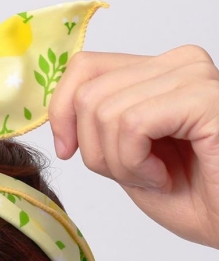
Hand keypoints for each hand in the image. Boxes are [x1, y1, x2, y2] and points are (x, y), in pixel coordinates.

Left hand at [49, 45, 218, 249]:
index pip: (84, 66)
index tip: (67, 150)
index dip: (62, 111)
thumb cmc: (191, 197)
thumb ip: (95, 121)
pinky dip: (136, 162)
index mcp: (159, 70)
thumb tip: (56, 109)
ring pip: (104, 110)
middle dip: (95, 149)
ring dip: (119, 163)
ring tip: (157, 177)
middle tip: (136, 174)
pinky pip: (132, 124)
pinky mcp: (205, 98)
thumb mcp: (123, 153)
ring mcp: (194, 75)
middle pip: (88, 93)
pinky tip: (166, 177)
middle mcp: (179, 63)